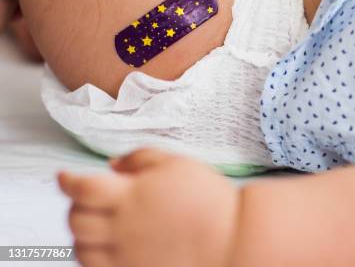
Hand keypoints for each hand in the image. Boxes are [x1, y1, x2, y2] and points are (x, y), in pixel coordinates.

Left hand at [59, 149, 239, 266]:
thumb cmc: (208, 198)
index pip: (80, 188)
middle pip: (75, 219)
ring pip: (80, 248)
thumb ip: (140, 158)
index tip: (63, 177)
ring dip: (81, 233)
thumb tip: (113, 165)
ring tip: (95, 223)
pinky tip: (106, 246)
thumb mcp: (176, 163)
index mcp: (129, 195)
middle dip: (75, 205)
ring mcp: (124, 255)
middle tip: (86, 198)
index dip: (66, 181)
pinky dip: (92, 256)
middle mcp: (120, 227)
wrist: (231, 237)